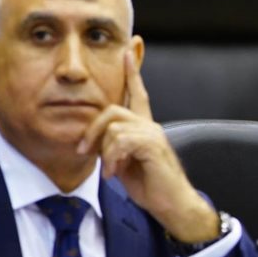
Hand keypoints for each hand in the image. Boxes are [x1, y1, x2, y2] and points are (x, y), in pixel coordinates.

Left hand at [77, 51, 219, 241]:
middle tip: (84, 150)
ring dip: (104, 152)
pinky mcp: (152, 146)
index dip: (132, 73)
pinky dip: (112, 158)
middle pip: (112, 110)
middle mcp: (150, 126)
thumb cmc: (152, 187)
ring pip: (114, 127)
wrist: (173, 205)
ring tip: (108, 170)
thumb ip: (113, 147)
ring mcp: (153, 134)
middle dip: (92, 129)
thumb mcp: (124, 164)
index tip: (128, 51)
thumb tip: (93, 143)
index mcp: (144, 128)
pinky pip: (121, 141)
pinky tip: (114, 172)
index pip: (138, 94)